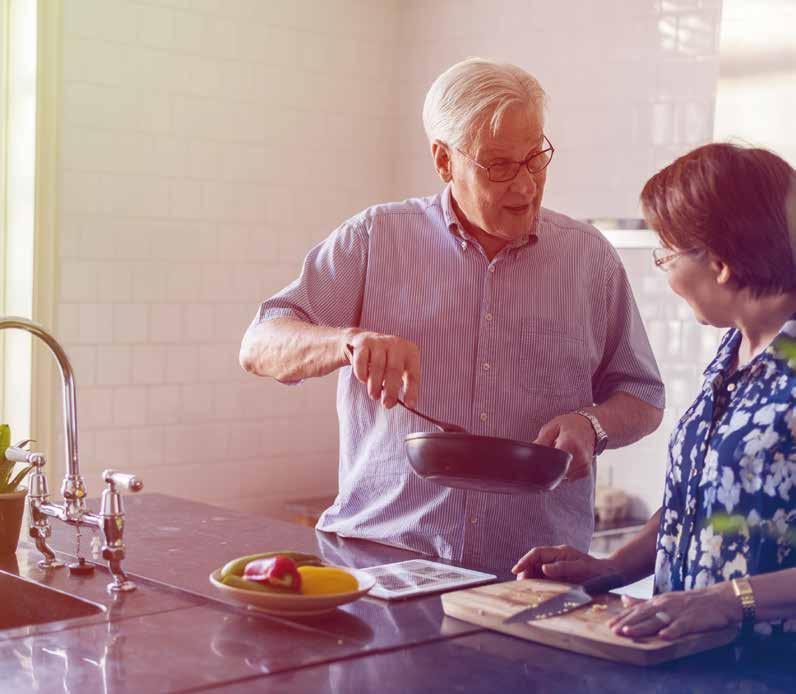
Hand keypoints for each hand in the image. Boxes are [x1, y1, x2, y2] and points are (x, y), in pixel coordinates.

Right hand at [344, 331, 420, 408]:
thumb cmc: (385, 360)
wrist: (364, 341)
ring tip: (374, 395)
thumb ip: (399, 384)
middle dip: (390, 390)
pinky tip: (363, 380)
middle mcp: (396, 344)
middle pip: (394, 370)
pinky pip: (361, 362)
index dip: (411, 391)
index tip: (409, 405)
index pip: (413, 374)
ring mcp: (379, 342)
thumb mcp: (397, 368)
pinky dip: (362, 374)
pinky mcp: (363, 343)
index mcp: (410, 352)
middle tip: (386, 404)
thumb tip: (401, 404)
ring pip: (377, 366)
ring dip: (375, 385)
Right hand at [512, 545, 620, 582]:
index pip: (537, 553)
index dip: (525, 560)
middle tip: (520, 583)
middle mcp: (556, 558)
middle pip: (534, 561)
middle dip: (525, 570)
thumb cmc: (598, 571)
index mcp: (560, 552)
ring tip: (524, 588)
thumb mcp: (582, 569)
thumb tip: (544, 568)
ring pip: (537, 570)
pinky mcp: (559, 575)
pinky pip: (544, 578)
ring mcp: (557, 566)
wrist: (610, 575)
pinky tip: (535, 591)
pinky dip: (537, 583)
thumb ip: (563, 568)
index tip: (516, 570)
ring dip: (530, 578)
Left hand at [534, 413, 595, 480]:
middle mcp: (580, 456)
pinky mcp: (586, 471)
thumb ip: (542, 440)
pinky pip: (570, 478)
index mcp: (570, 442)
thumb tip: (530, 454)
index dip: (544, 463)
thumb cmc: (569, 425)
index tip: (539, 461)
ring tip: (560, 455)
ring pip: (563, 476)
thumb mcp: (552, 427)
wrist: (590, 426)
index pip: (554, 461)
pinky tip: (566, 461)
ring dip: (558, 469)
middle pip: (557, 471)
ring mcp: (584, 465)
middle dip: (550, 466)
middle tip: (550, 454)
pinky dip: (565, 472)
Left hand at [608, 583, 740, 639]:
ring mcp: (677, 612)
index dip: (623, 617)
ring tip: (628, 631)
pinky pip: (680, 626)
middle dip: (627, 622)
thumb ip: (644, 602)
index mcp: (658, 601)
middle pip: (643, 615)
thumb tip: (624, 600)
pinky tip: (663, 636)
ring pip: (657, 620)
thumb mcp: (665, 600)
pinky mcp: (691, 620)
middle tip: (613, 630)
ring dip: (642, 626)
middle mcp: (665, 605)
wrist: (717, 599)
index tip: (609, 625)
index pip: (636, 610)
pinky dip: (671, 631)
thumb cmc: (690, 602)